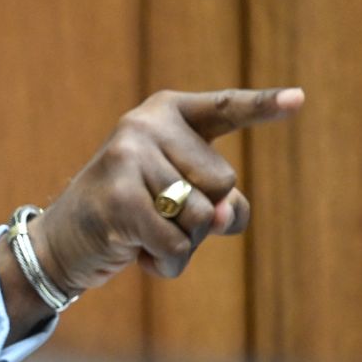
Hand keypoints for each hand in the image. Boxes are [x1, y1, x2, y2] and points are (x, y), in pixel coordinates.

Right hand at [28, 87, 304, 292]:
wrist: (61, 242)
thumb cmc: (132, 215)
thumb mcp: (184, 201)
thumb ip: (223, 201)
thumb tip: (225, 215)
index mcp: (167, 113)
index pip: (226, 108)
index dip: (264, 106)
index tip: (299, 100)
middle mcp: (145, 124)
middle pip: (223, 181)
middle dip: (201, 214)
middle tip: (155, 214)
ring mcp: (128, 156)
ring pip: (201, 217)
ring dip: (181, 243)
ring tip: (143, 232)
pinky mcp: (119, 196)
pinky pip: (175, 243)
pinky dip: (165, 262)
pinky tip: (136, 252)